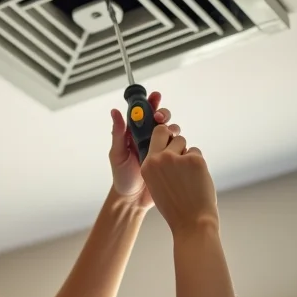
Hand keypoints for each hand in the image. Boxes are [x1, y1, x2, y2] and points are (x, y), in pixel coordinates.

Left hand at [108, 91, 171, 208]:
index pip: (144, 114)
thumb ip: (118, 134)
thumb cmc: (122, 178)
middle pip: (161, 119)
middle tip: (160, 118)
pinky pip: (179, 146)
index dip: (150, 102)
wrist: (134, 200)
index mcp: (135, 135)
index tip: (154, 97)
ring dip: (172, 129)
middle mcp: (149, 139)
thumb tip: (115, 112)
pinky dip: (180, 143)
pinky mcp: (171, 159)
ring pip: (172, 131)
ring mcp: (161, 148)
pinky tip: (177, 148)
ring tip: (169, 136)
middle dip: (164, 114)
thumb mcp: (117, 155)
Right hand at [140, 123, 218, 235]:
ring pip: (184, 143)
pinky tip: (196, 180)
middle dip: (175, 141)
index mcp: (147, 165)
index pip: (156, 135)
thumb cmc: (175, 206)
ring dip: (187, 154)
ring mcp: (176, 158)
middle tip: (180, 157)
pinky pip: (196, 152)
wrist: (191, 221)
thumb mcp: (156, 185)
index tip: (168, 144)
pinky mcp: (194, 160)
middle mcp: (159, 159)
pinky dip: (198, 164)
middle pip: (168, 132)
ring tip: (187, 176)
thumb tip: (168, 147)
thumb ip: (158, 165)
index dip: (163, 137)